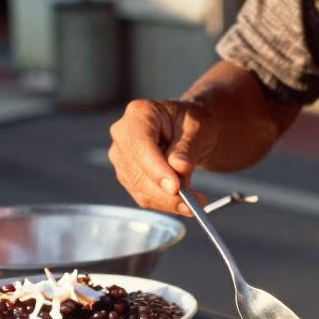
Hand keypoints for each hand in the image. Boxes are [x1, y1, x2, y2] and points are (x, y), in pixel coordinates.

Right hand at [108, 99, 213, 214]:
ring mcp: (122, 157)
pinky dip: (165, 203)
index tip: (175, 187)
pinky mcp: (127, 176)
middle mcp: (123, 135)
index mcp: (139, 114)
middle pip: (138, 173)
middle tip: (194, 202)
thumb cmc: (191, 122)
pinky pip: (143, 196)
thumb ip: (187, 148)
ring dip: (168, 202)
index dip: (156, 170)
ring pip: (140, 189)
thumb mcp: (197, 128)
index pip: (141, 146)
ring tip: (196, 202)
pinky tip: (183, 203)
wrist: (187, 130)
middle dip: (166, 193)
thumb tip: (179, 168)